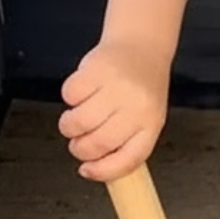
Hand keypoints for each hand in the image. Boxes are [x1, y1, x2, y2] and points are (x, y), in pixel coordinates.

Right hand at [57, 41, 168, 181]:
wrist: (141, 47)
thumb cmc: (140, 89)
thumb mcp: (145, 118)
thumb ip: (125, 143)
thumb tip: (95, 169)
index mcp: (151, 124)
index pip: (129, 159)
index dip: (103, 171)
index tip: (87, 171)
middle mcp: (137, 107)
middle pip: (99, 143)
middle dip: (79, 149)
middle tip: (77, 143)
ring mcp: (117, 87)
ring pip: (79, 122)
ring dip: (69, 126)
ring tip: (74, 120)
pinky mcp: (97, 69)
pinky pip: (70, 96)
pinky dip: (69, 98)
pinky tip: (81, 93)